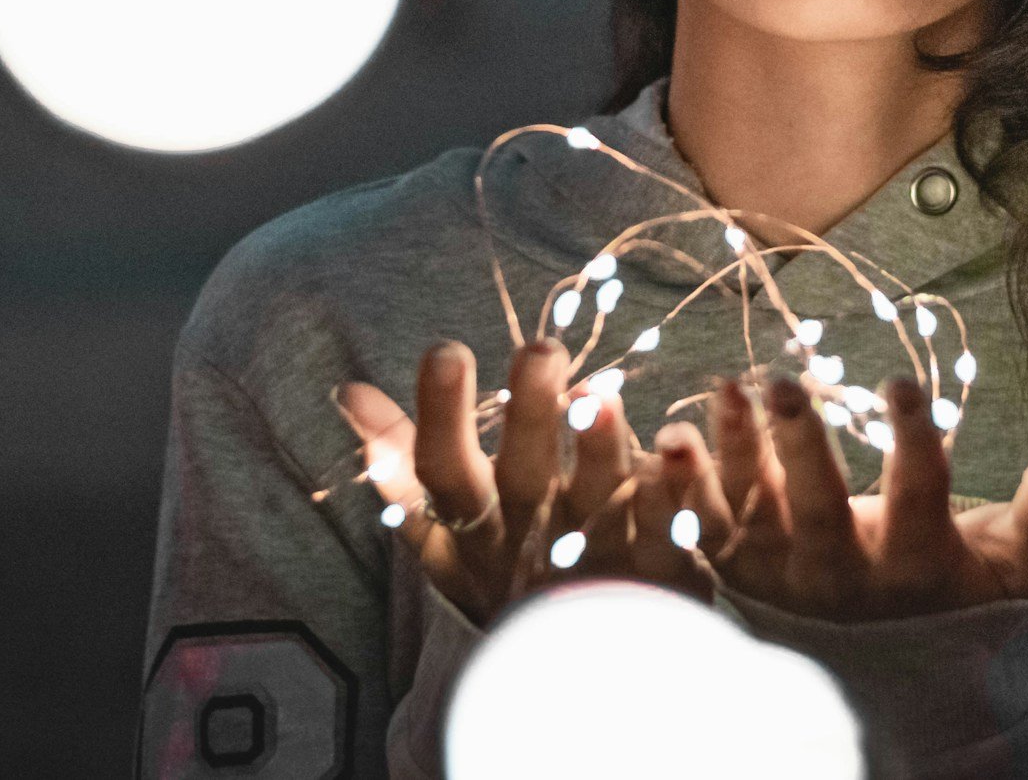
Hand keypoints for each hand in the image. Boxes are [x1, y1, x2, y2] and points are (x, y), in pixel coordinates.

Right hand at [336, 339, 711, 627]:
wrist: (574, 677)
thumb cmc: (505, 576)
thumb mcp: (444, 535)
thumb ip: (400, 465)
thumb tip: (349, 393)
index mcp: (477, 527)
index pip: (443, 472)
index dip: (441, 417)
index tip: (446, 351)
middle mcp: (532, 540)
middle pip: (525, 478)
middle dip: (531, 416)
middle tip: (540, 351)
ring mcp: (595, 559)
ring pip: (598, 501)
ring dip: (599, 449)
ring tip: (601, 392)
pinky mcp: (658, 575)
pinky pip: (666, 532)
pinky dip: (672, 492)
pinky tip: (678, 445)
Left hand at [663, 372, 1027, 621]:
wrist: (892, 672)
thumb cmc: (964, 598)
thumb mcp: (1017, 571)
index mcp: (915, 561)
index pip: (917, 496)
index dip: (912, 443)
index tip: (902, 385)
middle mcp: (844, 574)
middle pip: (818, 510)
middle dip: (800, 447)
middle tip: (782, 382)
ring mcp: (785, 576)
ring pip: (755, 515)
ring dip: (732, 453)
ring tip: (722, 388)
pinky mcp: (739, 572)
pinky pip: (707, 530)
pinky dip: (684, 488)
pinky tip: (668, 435)